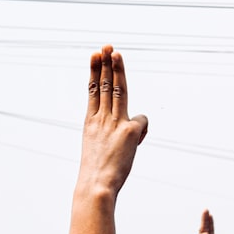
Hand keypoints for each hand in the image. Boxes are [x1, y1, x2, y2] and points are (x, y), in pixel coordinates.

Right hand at [69, 46, 148, 233]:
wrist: (96, 187)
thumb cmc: (100, 171)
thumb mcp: (104, 147)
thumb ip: (120, 131)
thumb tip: (139, 125)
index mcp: (91, 123)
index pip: (94, 91)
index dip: (96, 72)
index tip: (95, 56)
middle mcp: (100, 119)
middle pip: (106, 85)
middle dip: (106, 64)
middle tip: (107, 46)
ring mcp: (114, 123)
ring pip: (118, 91)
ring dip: (117, 71)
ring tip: (116, 52)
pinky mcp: (128, 131)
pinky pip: (142, 122)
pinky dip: (142, 131)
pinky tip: (135, 143)